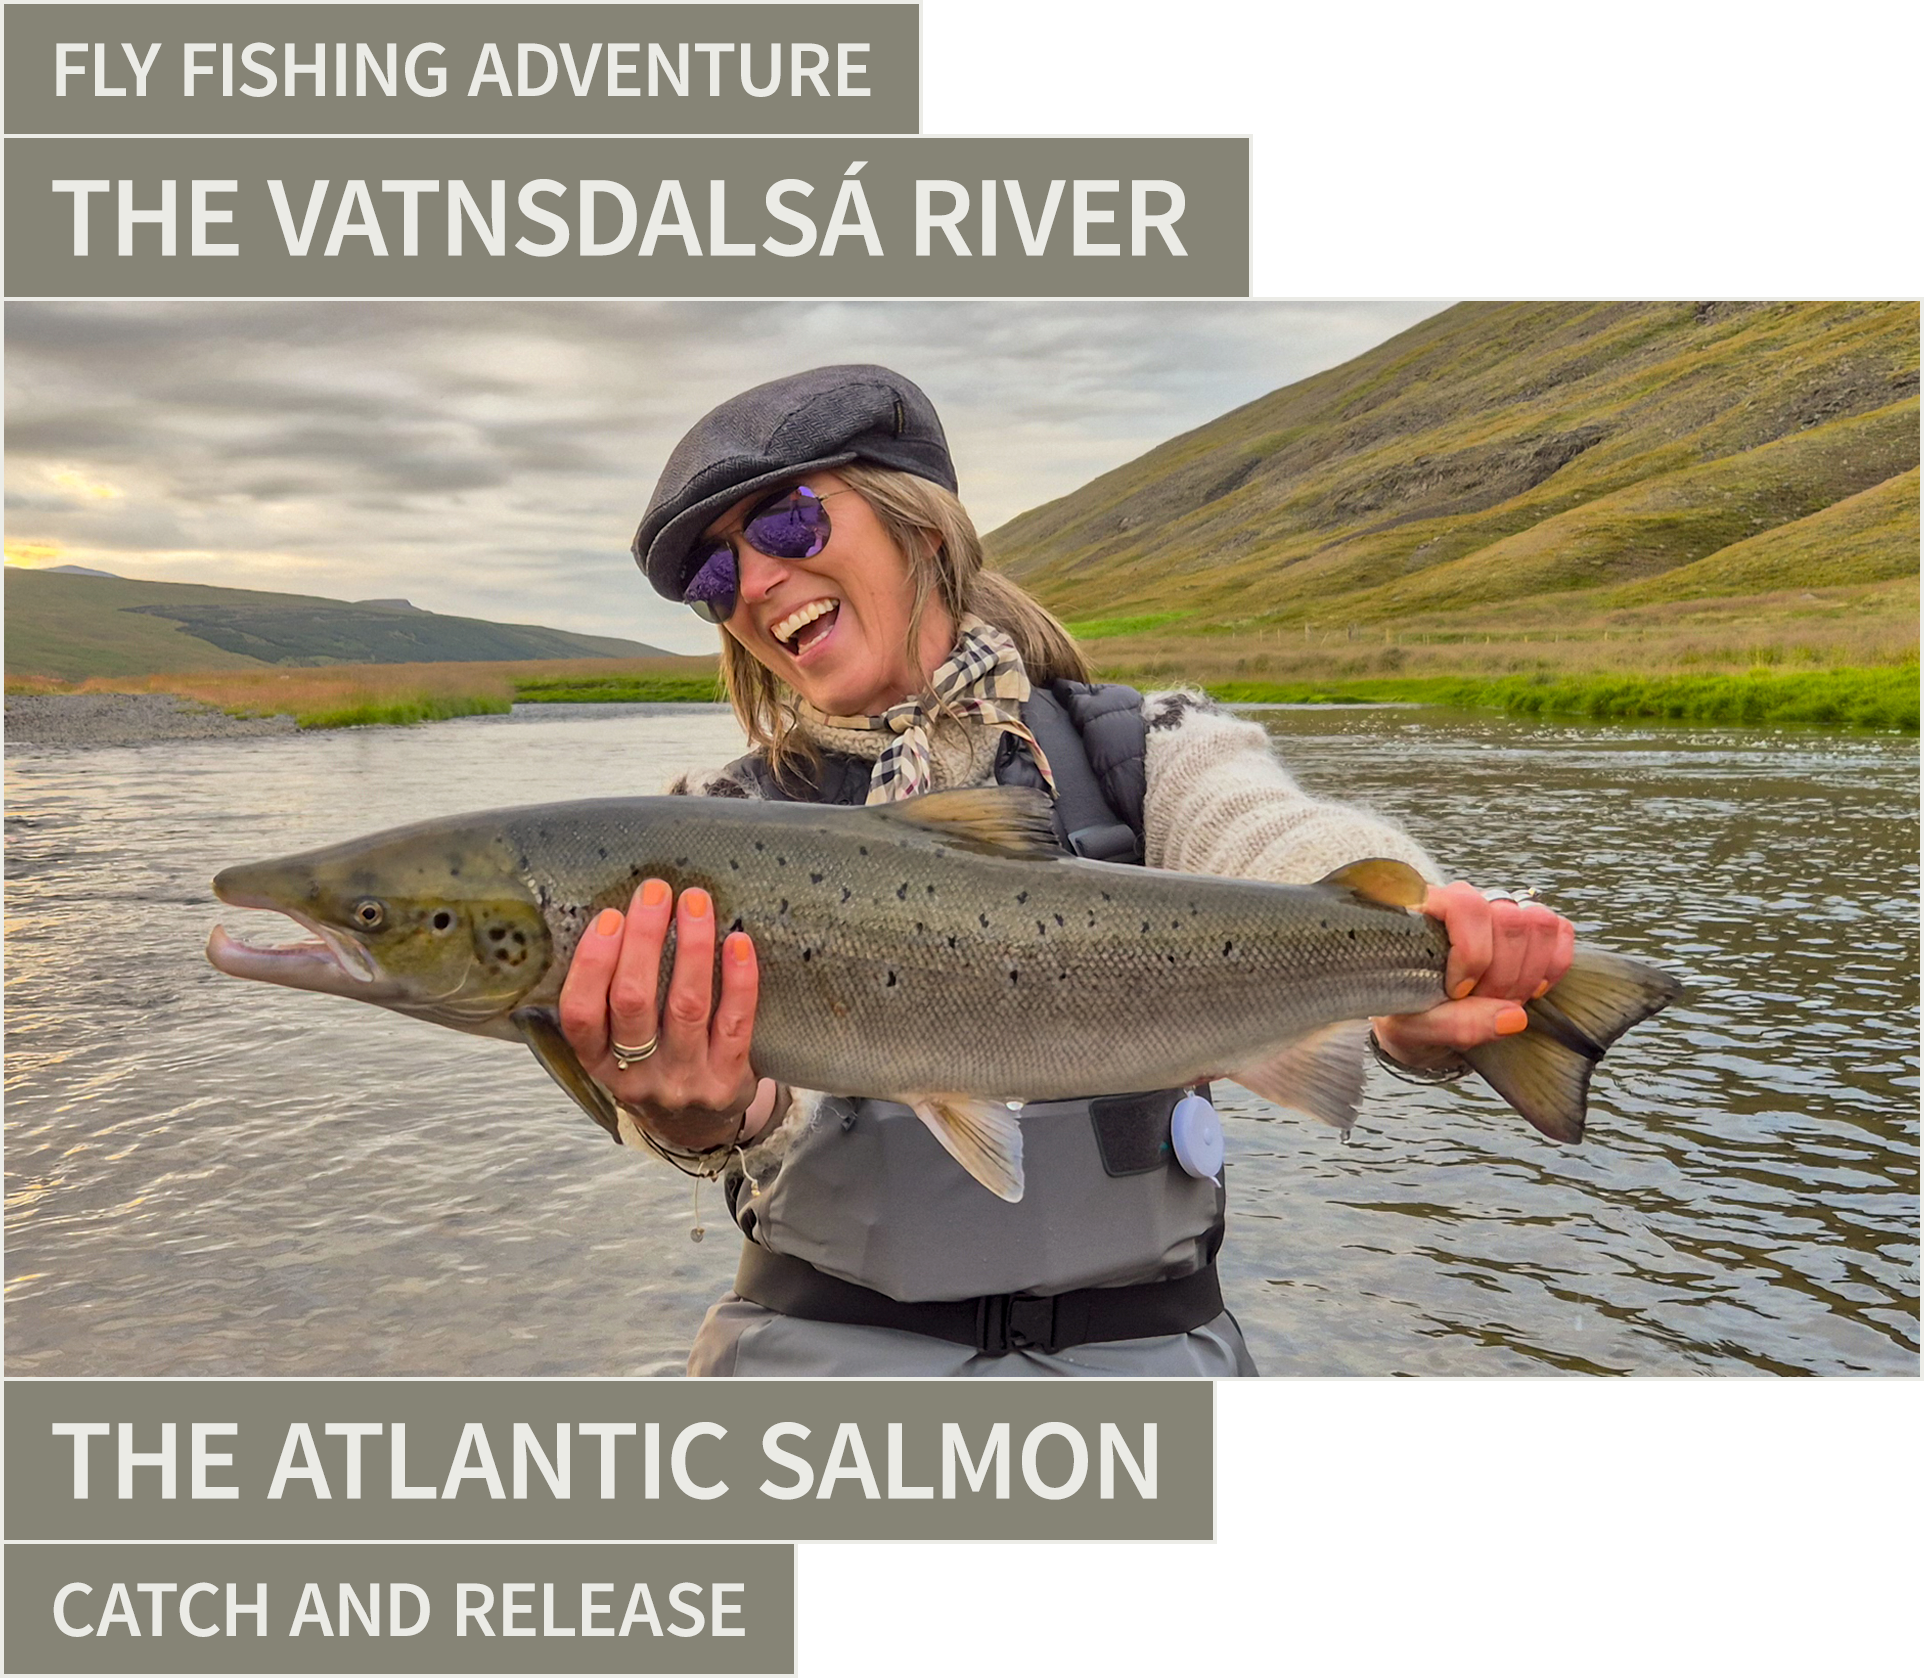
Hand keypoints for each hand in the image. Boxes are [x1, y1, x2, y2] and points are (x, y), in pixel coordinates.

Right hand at [558, 878, 779, 1151]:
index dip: (592, 963)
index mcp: (598, 1063)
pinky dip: (738, 979)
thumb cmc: (652, 1068)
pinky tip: (737, 941)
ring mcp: (685, 1079)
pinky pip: (736, 1022)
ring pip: (686, 1006)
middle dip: (644, 939)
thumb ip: (608, 1001)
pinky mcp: (729, 1079)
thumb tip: (618, 918)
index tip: (609, 916)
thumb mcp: (614, 1051)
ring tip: (695, 901)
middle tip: (655, 891)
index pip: (581, 1014)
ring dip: (691, 947)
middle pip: (634, 1002)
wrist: (699, 1129)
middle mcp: (638, 1076)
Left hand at [1371, 882, 1574, 1070]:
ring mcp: (1495, 908)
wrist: (1416, 1016)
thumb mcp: (1412, 1029)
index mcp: (1419, 910)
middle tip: (1484, 1006)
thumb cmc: (1405, 1014)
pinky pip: (1559, 931)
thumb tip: (1513, 1017)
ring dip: (1528, 973)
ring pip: (1538, 922)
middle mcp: (1460, 899)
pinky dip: (1553, 966)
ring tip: (1503, 1001)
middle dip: (1504, 975)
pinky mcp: (1525, 925)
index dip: (1472, 953)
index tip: (1458, 991)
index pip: (1464, 905)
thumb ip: (1454, 1024)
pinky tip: (1529, 989)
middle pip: (1509, 918)